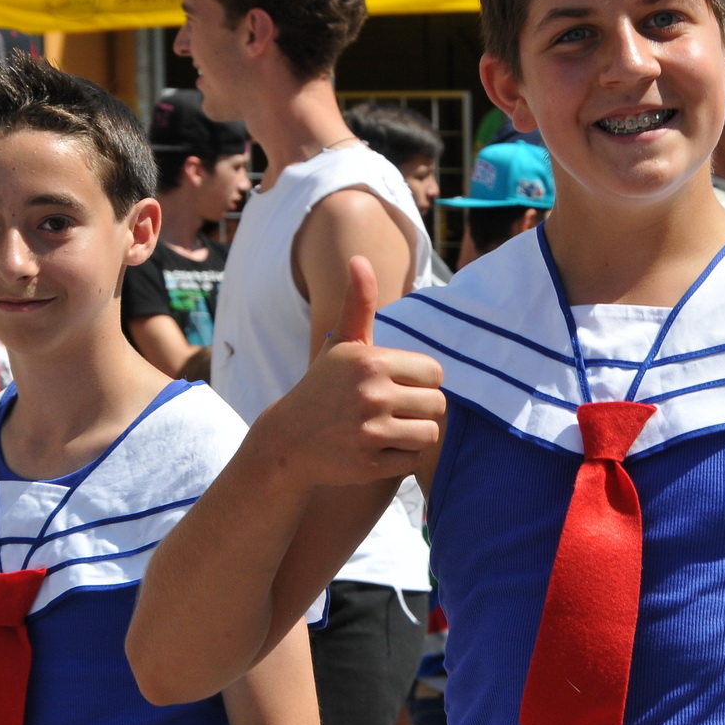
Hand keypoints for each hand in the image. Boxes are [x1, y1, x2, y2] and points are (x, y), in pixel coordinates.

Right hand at [256, 257, 443, 486]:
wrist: (287, 441)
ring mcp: (369, 432)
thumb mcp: (342, 345)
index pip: (434, 373)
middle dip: (420, 410)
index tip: (397, 386)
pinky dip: (400, 459)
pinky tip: (377, 451)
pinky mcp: (368, 465)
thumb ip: (359, 304)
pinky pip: (412, 462)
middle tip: (393, 412)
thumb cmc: (323, 388)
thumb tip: (359, 259)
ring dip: (413, 436)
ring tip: (388, 430)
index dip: (421, 382)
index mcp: (371, 361)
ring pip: (429, 434)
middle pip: (437, 405)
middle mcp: (370, 394)